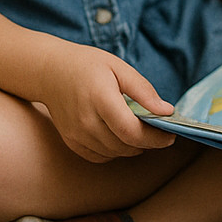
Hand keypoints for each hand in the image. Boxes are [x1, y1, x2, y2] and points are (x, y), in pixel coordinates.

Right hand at [35, 42, 176, 162]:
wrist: (50, 72)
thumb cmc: (88, 65)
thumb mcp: (120, 68)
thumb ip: (144, 91)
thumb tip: (167, 111)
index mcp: (101, 99)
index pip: (131, 131)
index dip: (155, 138)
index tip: (171, 136)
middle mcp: (86, 121)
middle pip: (124, 145)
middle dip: (149, 143)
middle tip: (162, 133)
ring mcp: (75, 134)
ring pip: (113, 153)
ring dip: (133, 148)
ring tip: (145, 133)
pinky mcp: (70, 141)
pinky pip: (98, 156)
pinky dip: (115, 151)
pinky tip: (123, 138)